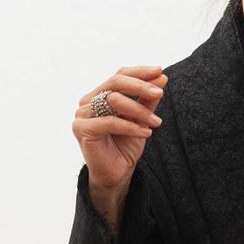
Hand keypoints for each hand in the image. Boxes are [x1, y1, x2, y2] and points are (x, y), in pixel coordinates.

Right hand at [72, 65, 167, 192]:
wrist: (117, 172)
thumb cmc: (126, 143)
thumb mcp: (142, 117)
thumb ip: (148, 98)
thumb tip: (162, 76)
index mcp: (100, 94)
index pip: (120, 75)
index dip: (140, 71)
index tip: (160, 71)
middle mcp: (88, 101)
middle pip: (115, 83)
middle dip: (140, 86)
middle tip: (160, 93)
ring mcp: (82, 114)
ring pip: (113, 101)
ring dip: (139, 111)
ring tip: (156, 122)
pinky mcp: (81, 129)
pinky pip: (109, 122)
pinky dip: (131, 126)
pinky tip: (146, 132)